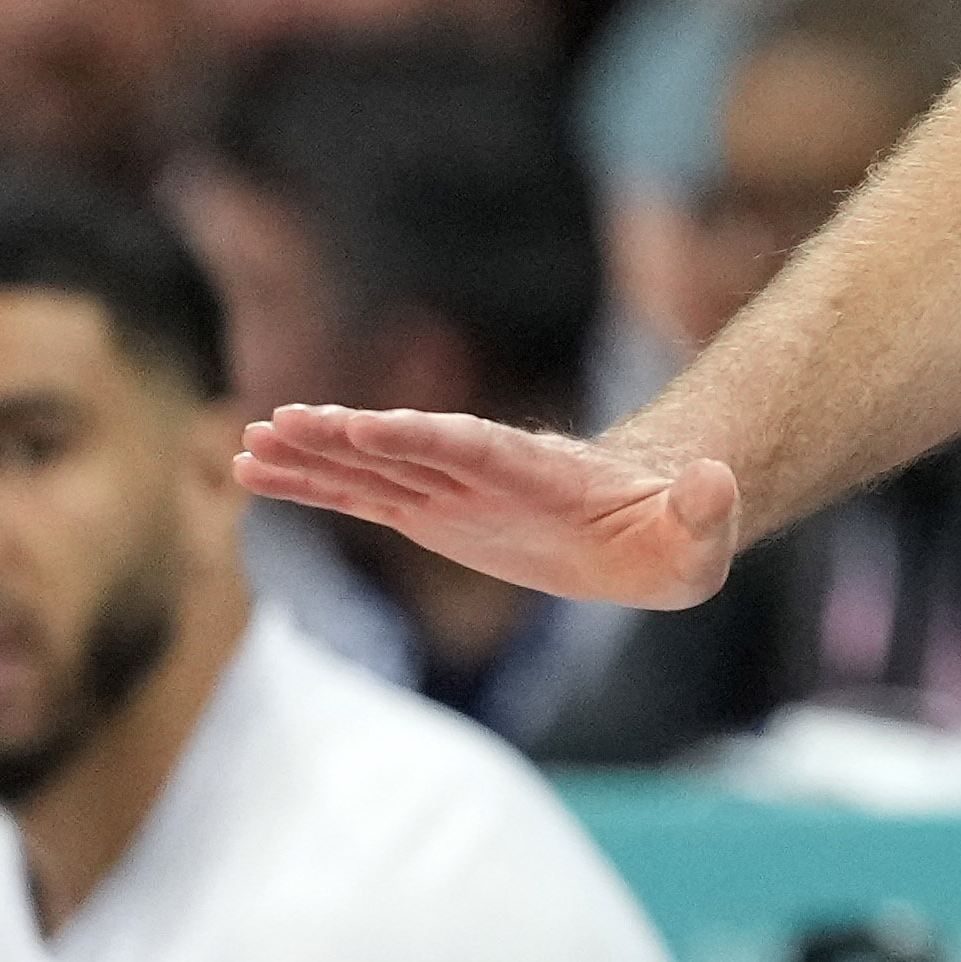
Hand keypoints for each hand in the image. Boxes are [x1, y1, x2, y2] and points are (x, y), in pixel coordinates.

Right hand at [233, 408, 746, 609]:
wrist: (654, 526)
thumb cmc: (680, 536)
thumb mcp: (705, 533)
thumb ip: (704, 510)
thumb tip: (715, 485)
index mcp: (543, 472)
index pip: (475, 448)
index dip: (422, 437)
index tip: (367, 426)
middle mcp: (487, 472)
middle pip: (405, 448)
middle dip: (345, 438)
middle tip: (276, 425)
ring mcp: (454, 491)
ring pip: (371, 468)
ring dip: (312, 458)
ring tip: (245, 446)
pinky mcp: (434, 514)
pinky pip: (363, 498)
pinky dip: (313, 487)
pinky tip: (255, 475)